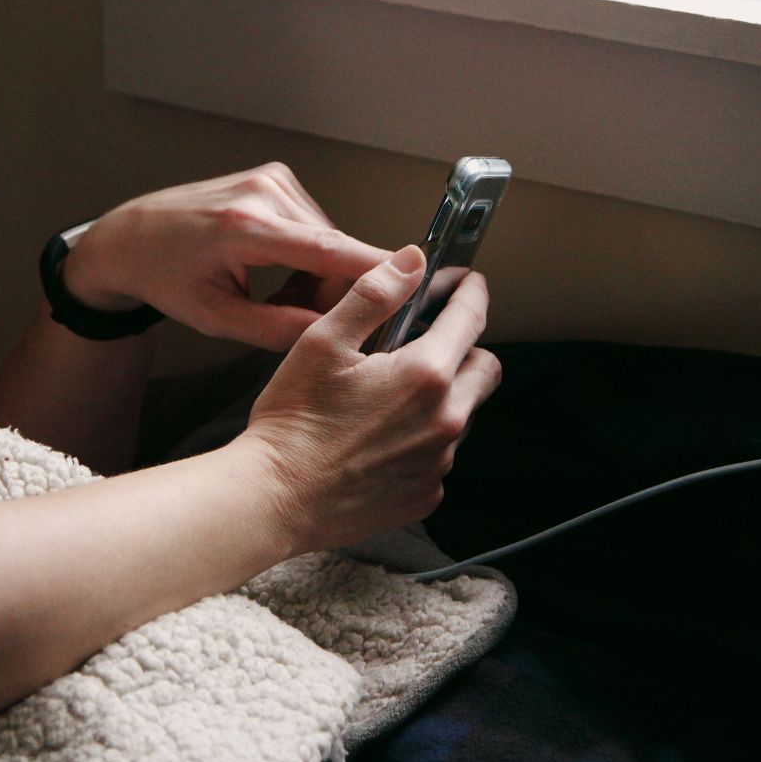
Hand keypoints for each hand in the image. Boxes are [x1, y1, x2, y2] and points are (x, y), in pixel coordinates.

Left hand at [61, 163, 388, 350]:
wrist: (133, 236)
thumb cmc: (165, 276)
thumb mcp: (215, 318)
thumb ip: (276, 330)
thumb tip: (331, 335)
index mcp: (246, 227)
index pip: (330, 250)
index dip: (376, 271)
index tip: (415, 286)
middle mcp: (264, 193)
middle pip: (335, 249)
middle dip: (330, 289)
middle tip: (296, 317)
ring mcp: (271, 179)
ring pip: (328, 239)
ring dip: (318, 272)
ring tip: (275, 293)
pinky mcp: (275, 177)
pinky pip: (314, 224)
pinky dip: (307, 252)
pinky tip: (275, 267)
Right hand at [236, 246, 502, 553]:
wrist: (275, 498)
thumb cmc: (292, 423)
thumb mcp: (323, 342)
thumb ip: (373, 296)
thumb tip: (410, 262)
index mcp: (425, 374)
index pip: (471, 318)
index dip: (470, 293)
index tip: (467, 284)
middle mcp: (444, 420)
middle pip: (485, 369)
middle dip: (467, 350)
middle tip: (428, 344)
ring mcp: (437, 462)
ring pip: (463, 414)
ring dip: (442, 398)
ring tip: (391, 397)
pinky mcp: (424, 494)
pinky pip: (440, 456)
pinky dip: (422, 441)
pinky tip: (380, 438)